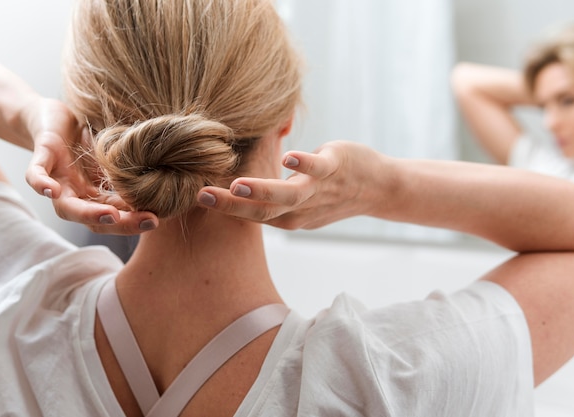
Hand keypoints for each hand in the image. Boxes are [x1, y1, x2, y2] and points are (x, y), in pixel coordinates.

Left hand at [24, 98, 158, 233]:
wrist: (54, 117)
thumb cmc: (88, 138)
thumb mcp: (115, 156)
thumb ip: (131, 172)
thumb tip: (169, 178)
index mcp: (94, 198)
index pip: (115, 217)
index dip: (134, 221)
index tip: (157, 219)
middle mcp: (75, 195)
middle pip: (93, 220)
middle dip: (120, 224)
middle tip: (147, 221)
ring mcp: (57, 180)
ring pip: (66, 207)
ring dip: (86, 214)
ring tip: (110, 215)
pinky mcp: (42, 158)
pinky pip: (35, 177)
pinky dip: (41, 184)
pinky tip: (51, 190)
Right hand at [197, 141, 382, 228]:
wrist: (378, 187)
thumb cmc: (330, 192)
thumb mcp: (298, 200)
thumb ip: (269, 194)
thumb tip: (237, 181)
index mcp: (288, 217)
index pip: (252, 215)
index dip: (226, 209)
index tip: (196, 198)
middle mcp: (301, 209)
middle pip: (263, 211)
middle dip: (232, 207)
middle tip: (202, 196)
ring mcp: (318, 190)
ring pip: (288, 195)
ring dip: (263, 191)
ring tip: (237, 186)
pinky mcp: (334, 168)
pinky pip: (318, 168)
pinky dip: (304, 164)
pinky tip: (287, 157)